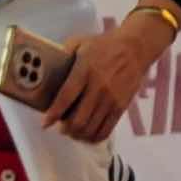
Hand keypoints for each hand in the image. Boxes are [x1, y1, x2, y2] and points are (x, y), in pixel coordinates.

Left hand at [44, 12, 172, 142]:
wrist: (135, 48)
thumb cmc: (105, 45)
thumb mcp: (80, 43)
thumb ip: (62, 54)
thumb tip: (47, 66)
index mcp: (85, 71)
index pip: (66, 98)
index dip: (54, 114)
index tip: (45, 123)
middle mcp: (98, 88)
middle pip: (78, 120)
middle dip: (65, 129)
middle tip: (60, 127)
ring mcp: (111, 99)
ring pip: (91, 128)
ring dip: (78, 134)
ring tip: (72, 132)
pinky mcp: (121, 106)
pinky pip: (106, 130)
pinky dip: (94, 137)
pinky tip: (87, 135)